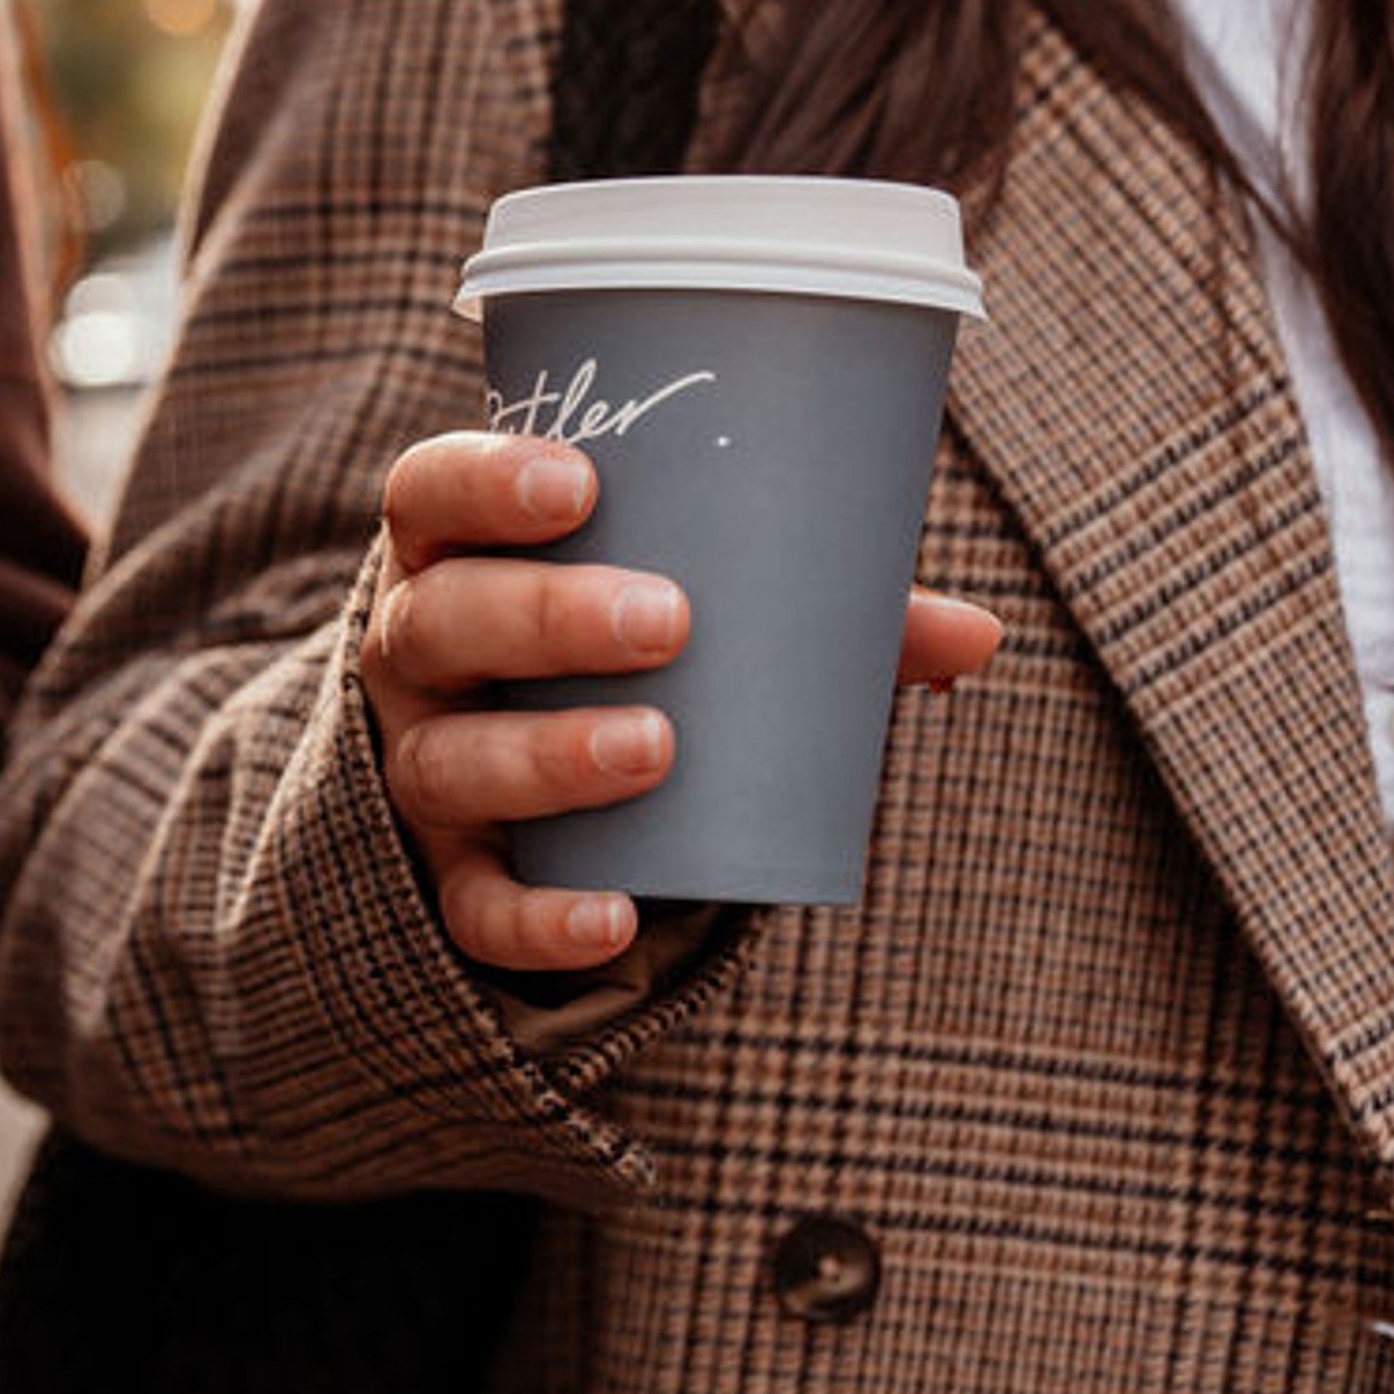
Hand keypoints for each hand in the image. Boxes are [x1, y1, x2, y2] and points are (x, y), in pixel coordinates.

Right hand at [357, 432, 1001, 973]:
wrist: (532, 786)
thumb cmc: (621, 650)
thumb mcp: (692, 605)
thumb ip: (814, 607)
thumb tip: (977, 632)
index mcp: (459, 553)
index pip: (429, 492)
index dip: (483, 477)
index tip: (581, 482)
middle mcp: (417, 654)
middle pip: (441, 621)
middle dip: (544, 617)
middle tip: (665, 621)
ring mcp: (425, 764)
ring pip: (452, 761)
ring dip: (548, 754)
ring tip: (656, 748)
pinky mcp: (452, 872)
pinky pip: (473, 906)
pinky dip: (538, 917)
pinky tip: (610, 917)